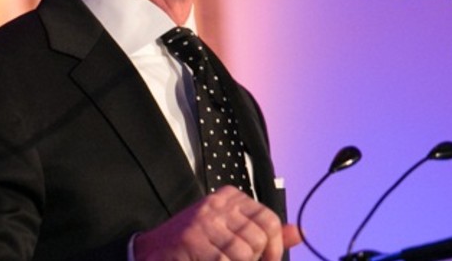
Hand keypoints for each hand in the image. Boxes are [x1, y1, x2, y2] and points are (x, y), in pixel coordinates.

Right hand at [134, 186, 302, 260]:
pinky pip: (225, 260)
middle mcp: (217, 204)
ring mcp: (203, 221)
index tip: (269, 259)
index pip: (268, 219)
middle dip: (256, 260)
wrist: (152, 251)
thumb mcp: (230, 231)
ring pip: (244, 252)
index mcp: (229, 198)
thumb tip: (299, 233)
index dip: (275, 245)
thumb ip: (264, 232)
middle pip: (258, 237)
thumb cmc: (194, 243)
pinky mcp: (193, 239)